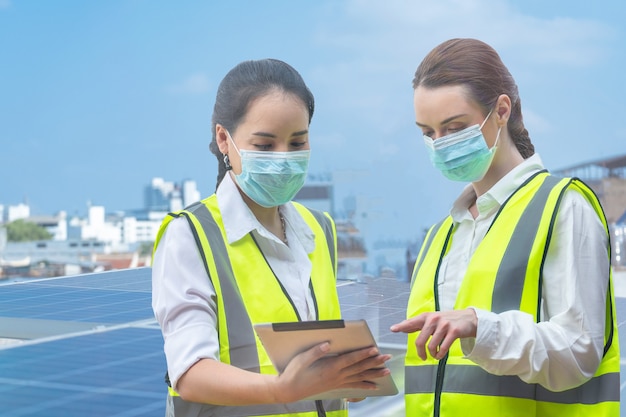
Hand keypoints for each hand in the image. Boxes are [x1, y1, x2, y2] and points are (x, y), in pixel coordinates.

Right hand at [273, 343, 391, 402]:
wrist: (289, 390)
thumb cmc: (294, 373)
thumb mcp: (302, 359)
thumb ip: (315, 351)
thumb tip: (328, 343)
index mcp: (330, 367)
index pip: (350, 359)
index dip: (363, 354)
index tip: (375, 349)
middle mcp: (336, 375)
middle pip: (359, 368)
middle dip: (374, 362)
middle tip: (387, 358)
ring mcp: (337, 382)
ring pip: (359, 377)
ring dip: (374, 374)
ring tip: (387, 372)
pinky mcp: (336, 386)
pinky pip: (354, 386)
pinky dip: (365, 386)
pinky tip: (373, 387)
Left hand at [390, 308, 476, 359]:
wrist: (468, 319)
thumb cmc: (446, 321)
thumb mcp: (431, 320)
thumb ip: (417, 324)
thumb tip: (401, 328)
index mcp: (426, 316)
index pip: (411, 322)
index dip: (401, 326)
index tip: (392, 329)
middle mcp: (434, 319)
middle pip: (420, 340)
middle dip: (420, 352)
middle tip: (423, 357)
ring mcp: (444, 325)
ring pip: (432, 346)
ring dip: (432, 354)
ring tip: (435, 355)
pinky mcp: (454, 331)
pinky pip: (443, 348)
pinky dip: (440, 355)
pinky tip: (440, 355)